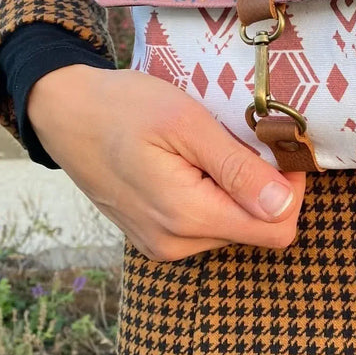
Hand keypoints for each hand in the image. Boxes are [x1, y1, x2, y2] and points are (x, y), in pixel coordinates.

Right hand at [27, 64, 305, 260]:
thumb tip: (284, 206)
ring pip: (234, 227)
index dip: (291, 190)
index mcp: (187, 217)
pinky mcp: (156, 240)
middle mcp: (176, 244)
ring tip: (205, 150)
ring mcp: (163, 246)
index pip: (276, 229)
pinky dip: (213, 196)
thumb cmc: (124, 107)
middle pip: (257, 229)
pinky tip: (190, 164)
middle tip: (238, 139)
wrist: (64, 113)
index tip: (278, 149)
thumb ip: (236, 169)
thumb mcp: (186, 124)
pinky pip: (207, 226)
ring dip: (235, 191)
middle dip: (261, 187)